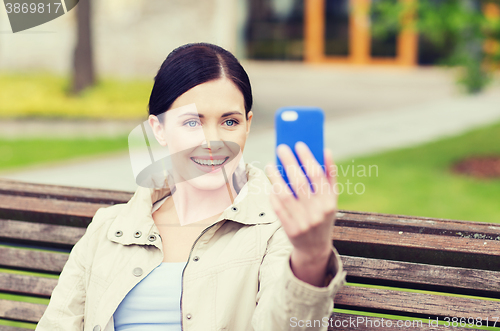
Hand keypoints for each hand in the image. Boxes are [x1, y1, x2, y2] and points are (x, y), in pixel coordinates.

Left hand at [266, 142, 337, 285]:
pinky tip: (270, 184)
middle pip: (300, 182)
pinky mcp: (290, 230)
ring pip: (285, 194)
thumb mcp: (331, 200)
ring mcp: (303, 222)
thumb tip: (325, 150)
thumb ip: (330, 176)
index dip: (307, 158)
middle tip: (281, 148)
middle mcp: (317, 213)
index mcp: (330, 202)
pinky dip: (273, 194)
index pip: (317, 175)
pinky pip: (278, 208)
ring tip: (270, 164)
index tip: (299, 144)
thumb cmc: (323, 216)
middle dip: (289, 162)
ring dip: (276, 177)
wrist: (315, 248)